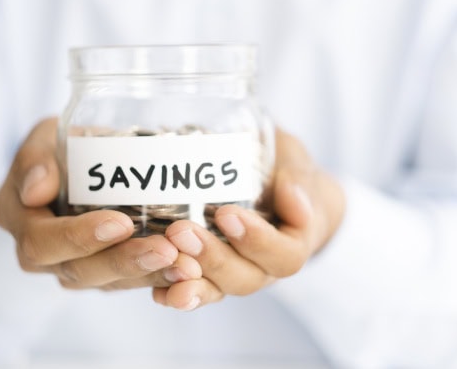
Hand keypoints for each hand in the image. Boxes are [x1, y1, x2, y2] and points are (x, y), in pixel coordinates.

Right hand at [0, 118, 201, 289]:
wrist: (80, 163)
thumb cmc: (58, 148)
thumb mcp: (41, 139)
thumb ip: (35, 159)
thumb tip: (36, 188)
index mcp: (19, 221)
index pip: (43, 242)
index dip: (80, 237)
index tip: (119, 224)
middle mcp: (44, 255)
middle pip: (80, 271)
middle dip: (125, 262)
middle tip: (166, 250)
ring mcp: (76, 267)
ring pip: (110, 283)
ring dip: (150, 275)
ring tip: (186, 265)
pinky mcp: (107, 273)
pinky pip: (132, 282)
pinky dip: (162, 278)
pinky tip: (191, 272)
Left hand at [154, 128, 345, 309]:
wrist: (275, 190)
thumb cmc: (286, 174)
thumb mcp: (296, 164)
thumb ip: (298, 179)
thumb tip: (295, 199)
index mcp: (294, 244)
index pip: (284, 255)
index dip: (257, 241)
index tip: (227, 214)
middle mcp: (265, 269)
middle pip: (244, 278)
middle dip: (212, 257)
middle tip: (181, 232)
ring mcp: (236, 275)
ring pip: (217, 289)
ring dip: (190, 280)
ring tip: (166, 262)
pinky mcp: (209, 276)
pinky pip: (194, 290)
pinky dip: (174, 291)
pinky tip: (157, 291)